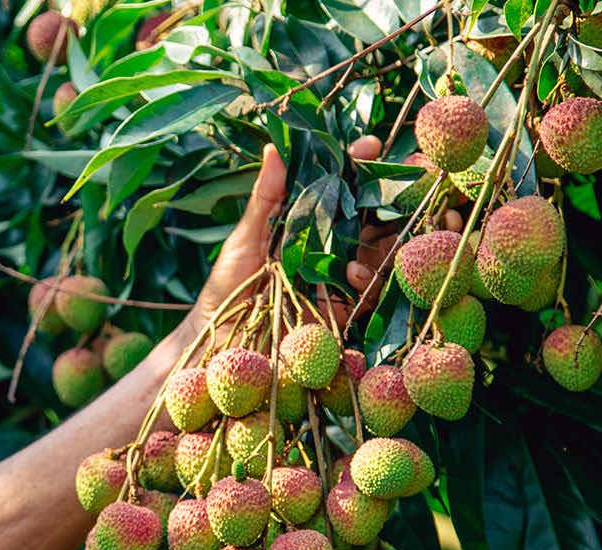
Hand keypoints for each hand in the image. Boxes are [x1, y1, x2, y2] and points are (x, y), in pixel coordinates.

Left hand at [192, 139, 397, 330]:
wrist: (221, 332)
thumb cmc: (229, 282)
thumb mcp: (246, 236)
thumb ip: (266, 197)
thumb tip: (274, 148)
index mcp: (308, 222)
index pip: (341, 188)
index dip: (359, 166)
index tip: (369, 146)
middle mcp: (329, 246)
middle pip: (371, 217)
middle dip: (390, 197)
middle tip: (398, 181)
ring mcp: (338, 277)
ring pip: (379, 252)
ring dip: (384, 239)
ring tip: (372, 229)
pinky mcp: (342, 309)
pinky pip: (369, 292)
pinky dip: (367, 279)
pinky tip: (353, 273)